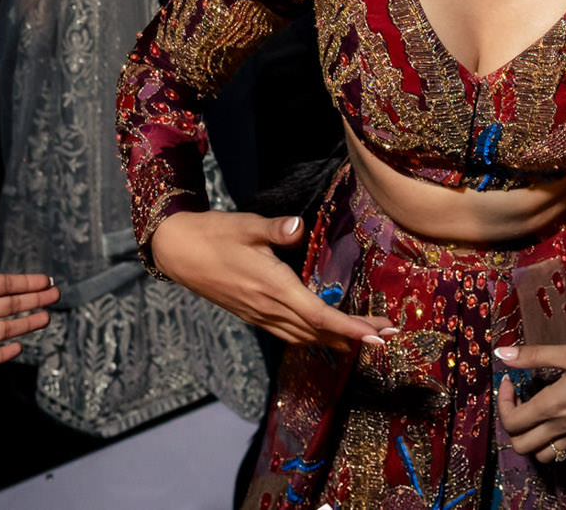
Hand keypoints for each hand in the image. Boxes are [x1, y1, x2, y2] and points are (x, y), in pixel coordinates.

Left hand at [0, 227, 56, 381]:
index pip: (0, 285)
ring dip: (24, 325)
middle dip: (32, 301)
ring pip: (1, 330)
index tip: (46, 280)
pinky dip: (2, 354)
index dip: (24, 283)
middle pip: (6, 306)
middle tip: (56, 296)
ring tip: (47, 319)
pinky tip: (19, 348)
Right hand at [148, 210, 396, 349]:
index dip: (348, 327)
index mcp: (272, 287)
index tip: (375, 334)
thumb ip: (276, 229)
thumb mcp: (246, 225)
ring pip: (304, 336)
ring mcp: (260, 315)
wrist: (179, 252)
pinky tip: (324, 335)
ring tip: (365, 340)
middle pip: (318, 330)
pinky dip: (313, 337)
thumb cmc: (215, 234)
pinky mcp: (253, 315)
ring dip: (336, 340)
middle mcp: (269, 308)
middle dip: (353, 336)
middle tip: (386, 336)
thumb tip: (299, 226)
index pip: (318, 315)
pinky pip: (289, 334)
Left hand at [496, 340, 565, 463]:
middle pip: (521, 446)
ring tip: (537, 412)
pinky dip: (554, 441)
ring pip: (543, 455)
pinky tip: (562, 416)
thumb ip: (534, 355)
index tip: (510, 380)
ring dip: (532, 438)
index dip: (502, 402)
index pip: (511, 422)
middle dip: (512, 425)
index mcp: (553, 406)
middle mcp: (564, 427)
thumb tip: (501, 352)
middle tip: (520, 399)